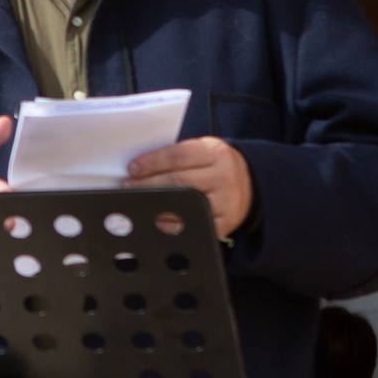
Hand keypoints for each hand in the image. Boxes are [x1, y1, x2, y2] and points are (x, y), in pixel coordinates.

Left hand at [126, 136, 254, 237]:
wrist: (250, 185)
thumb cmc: (215, 167)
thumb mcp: (204, 152)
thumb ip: (179, 158)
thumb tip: (140, 168)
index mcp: (215, 152)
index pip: (178, 155)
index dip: (153, 162)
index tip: (132, 168)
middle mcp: (222, 175)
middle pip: (179, 181)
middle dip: (148, 184)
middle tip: (127, 186)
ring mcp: (225, 200)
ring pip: (185, 204)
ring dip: (156, 206)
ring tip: (137, 204)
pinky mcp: (225, 222)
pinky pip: (194, 225)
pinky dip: (173, 225)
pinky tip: (157, 223)